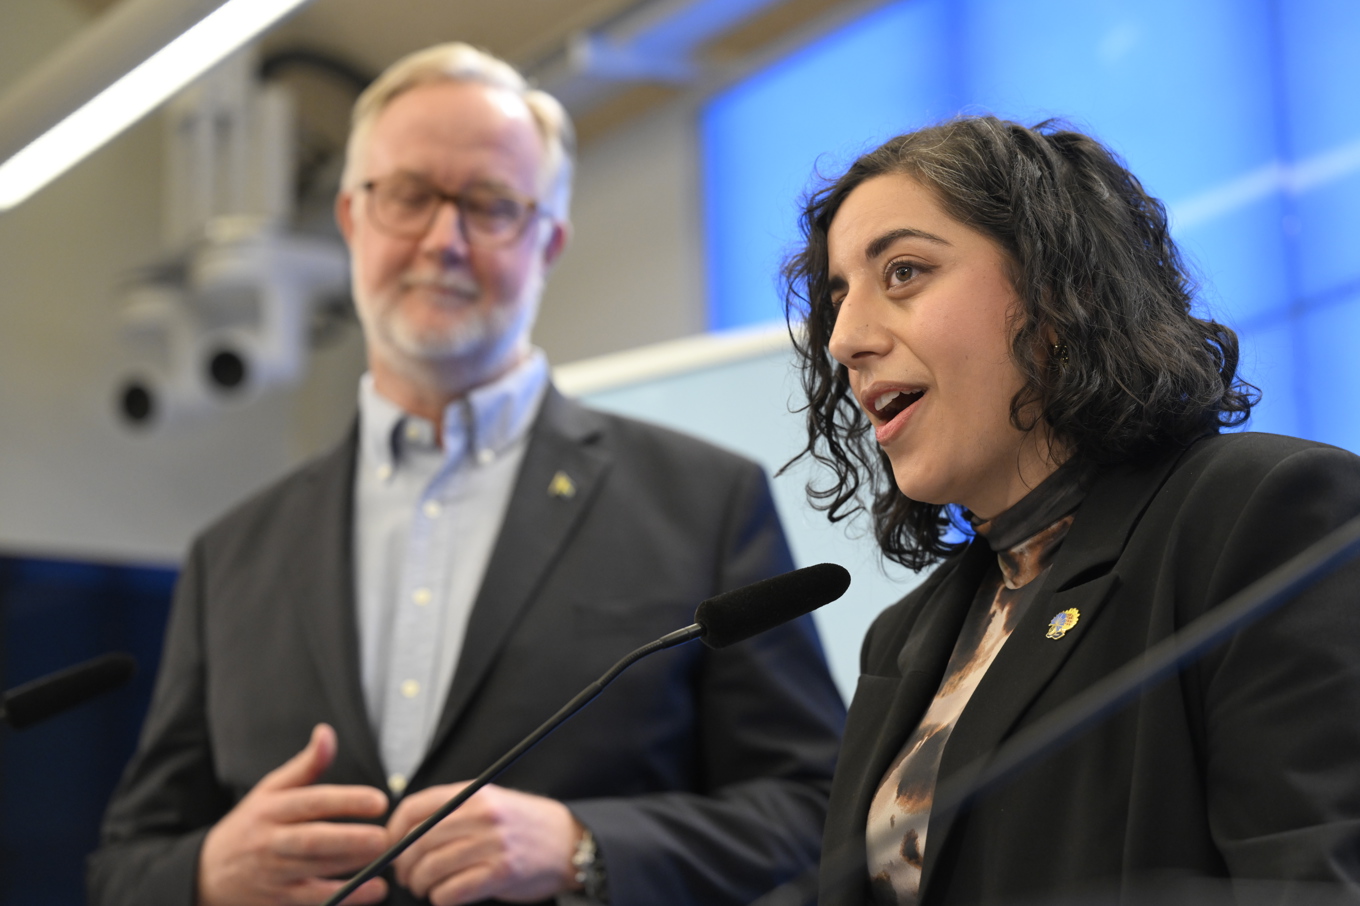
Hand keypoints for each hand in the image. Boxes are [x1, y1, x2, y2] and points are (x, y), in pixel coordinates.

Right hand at [198, 723, 390, 905]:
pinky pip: (314, 899)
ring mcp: (273, 873)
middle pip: (312, 840)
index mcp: (272, 809)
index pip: (312, 802)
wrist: (207, 872)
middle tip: (383, 836)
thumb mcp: (270, 789)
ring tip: (386, 857)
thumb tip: (327, 732)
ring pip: (315, 870)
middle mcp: (270, 841)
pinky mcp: (277, 900)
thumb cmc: (250, 824)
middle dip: (349, 839)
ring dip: (352, 866)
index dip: (346, 801)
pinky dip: (345, 897)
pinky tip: (374, 889)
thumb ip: (305, 764)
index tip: (379, 800)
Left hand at [387, 782, 582, 904]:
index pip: (413, 809)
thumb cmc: (522, 825)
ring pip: (430, 870)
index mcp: (472, 794)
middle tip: (407, 876)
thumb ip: (452, 810)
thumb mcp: (489, 802)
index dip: (393, 832)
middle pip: (416, 842)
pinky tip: (447, 896)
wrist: (569, 841)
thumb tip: (403, 833)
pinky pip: (451, 892)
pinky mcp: (501, 873)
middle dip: (404, 866)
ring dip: (421, 885)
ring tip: (427, 888)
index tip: (391, 847)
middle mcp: (480, 814)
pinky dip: (441, 899)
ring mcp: (492, 844)